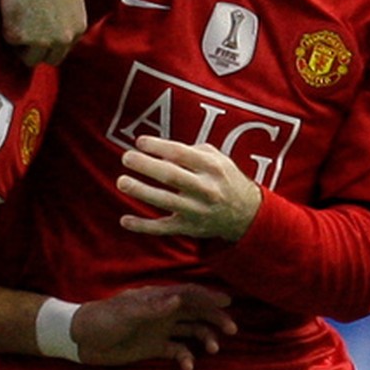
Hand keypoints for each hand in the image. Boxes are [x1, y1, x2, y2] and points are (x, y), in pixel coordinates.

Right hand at [0, 0, 84, 66]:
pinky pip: (10, 41)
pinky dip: (7, 29)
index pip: (64, 49)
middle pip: (50, 59)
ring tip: (16, 21)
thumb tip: (59, 25)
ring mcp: (41, 40)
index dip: (50, 42)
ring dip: (22, 45)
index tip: (39, 32)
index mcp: (77, 28)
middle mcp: (63, 39)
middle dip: (38, 50)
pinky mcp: (18, 37)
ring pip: (29, 58)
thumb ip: (68, 16)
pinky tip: (9, 9)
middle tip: (25, 34)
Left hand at [73, 283, 236, 369]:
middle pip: (195, 312)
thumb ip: (153, 308)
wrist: (80, 339)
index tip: (227, 303)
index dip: (207, 296)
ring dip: (204, 338)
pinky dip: (186, 357)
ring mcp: (160, 330)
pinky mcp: (154, 348)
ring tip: (213, 349)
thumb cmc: (101, 320)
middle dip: (214, 318)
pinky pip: (177, 351)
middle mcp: (162, 312)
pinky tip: (187, 366)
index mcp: (156, 298)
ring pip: (191, 331)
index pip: (187, 294)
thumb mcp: (126, 313)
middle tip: (231, 330)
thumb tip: (179, 299)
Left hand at [117, 136, 261, 241]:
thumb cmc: (224, 179)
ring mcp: (197, 211)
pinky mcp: (189, 228)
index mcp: (212, 168)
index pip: (181, 154)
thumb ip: (190, 151)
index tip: (139, 141)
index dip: (158, 146)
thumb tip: (159, 151)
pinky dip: (143, 226)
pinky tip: (125, 220)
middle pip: (171, 176)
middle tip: (126, 157)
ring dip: (141, 191)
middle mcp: (206, 189)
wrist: (247, 214)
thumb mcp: (216, 158)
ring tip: (122, 182)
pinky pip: (163, 228)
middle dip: (146, 166)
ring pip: (165, 201)